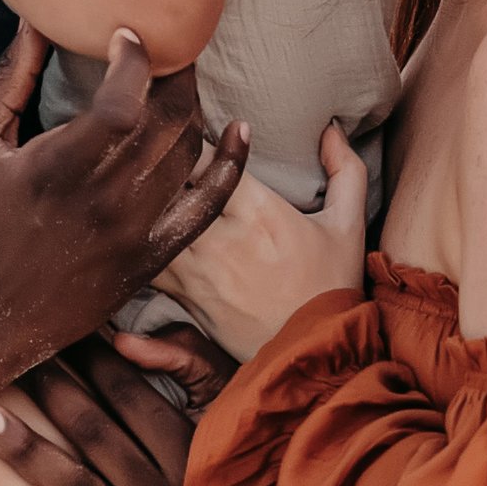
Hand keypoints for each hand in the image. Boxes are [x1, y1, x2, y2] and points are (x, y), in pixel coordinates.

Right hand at [0, 23, 249, 402]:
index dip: (134, 59)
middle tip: (166, 45)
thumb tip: (36, 16)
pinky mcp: (151, 258)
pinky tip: (239, 130)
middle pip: (167, 121)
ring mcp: (133, 234)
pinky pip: (208, 206)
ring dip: (192, 107)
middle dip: (173, 72)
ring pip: (189, 153)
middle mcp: (103, 203)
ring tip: (178, 80)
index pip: (123, 102)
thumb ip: (9, 80)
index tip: (126, 35)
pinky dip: (231, 166)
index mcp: (56, 171)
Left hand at [0, 339, 211, 485]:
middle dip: (51, 394)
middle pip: (95, 435)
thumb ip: (186, 359)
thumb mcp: (227, 400)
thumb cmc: (229, 457)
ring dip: (28, 454)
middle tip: (12, 363)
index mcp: (194, 450)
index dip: (90, 362)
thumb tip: (122, 342)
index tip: (58, 336)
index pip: (129, 396)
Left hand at [153, 120, 368, 360]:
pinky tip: (138, 226)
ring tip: (139, 181)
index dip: (196, 139)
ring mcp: (196, 271)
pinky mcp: (182, 295)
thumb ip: (346, 171)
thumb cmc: (330, 287)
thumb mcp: (349, 226)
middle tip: (153, 147)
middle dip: (159, 164)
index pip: (211, 160)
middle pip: (170, 187)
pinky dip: (138, 241)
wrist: (311, 356)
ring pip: (150, 222)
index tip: (197, 129)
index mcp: (259, 213)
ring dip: (144, 200)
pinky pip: (146, 261)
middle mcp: (221, 239)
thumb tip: (331, 129)